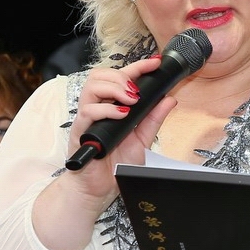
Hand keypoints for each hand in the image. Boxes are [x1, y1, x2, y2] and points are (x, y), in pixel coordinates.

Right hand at [64, 56, 177, 194]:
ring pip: (91, 86)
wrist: (102, 186)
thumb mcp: (143, 138)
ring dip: (114, 88)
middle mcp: (97, 107)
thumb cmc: (117, 162)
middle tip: (137, 91)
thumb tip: (169, 99)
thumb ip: (154, 118)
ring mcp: (87, 118)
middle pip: (101, 74)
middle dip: (122, 76)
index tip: (155, 62)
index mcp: (111, 105)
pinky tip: (121, 115)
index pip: (121, 76)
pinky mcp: (80, 131)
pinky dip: (106, 110)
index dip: (138, 66)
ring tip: (130, 101)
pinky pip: (88, 112)